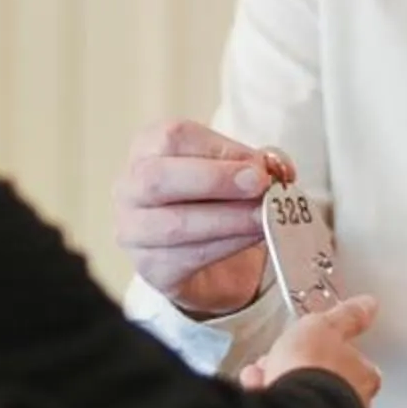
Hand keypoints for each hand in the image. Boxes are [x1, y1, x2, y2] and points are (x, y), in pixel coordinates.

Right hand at [115, 119, 281, 316]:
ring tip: (265, 216)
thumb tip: (275, 167)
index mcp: (148, 149)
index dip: (220, 148)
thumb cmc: (219, 203)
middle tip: (259, 184)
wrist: (214, 263)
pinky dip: (226, 246)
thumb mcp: (236, 173)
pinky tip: (251, 238)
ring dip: (228, 219)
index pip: (174, 138)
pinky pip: (186, 259)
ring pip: (174, 224)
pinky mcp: (151, 269)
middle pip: (159, 178)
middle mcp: (130, 188)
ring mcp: (134, 231)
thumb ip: (253, 164)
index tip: (259, 162)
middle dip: (215, 180)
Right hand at [241, 295, 380, 406]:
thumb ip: (347, 317)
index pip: (353, 359)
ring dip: (280, 383)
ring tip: (261, 374)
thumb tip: (368, 305)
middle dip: (299, 367)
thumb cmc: (313, 370)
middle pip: (324, 380)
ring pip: (302, 398)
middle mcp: (352, 404)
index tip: (310, 341)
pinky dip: (270, 403)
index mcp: (365, 376)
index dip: (326, 347)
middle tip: (281, 358)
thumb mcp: (324, 327)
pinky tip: (258, 392)